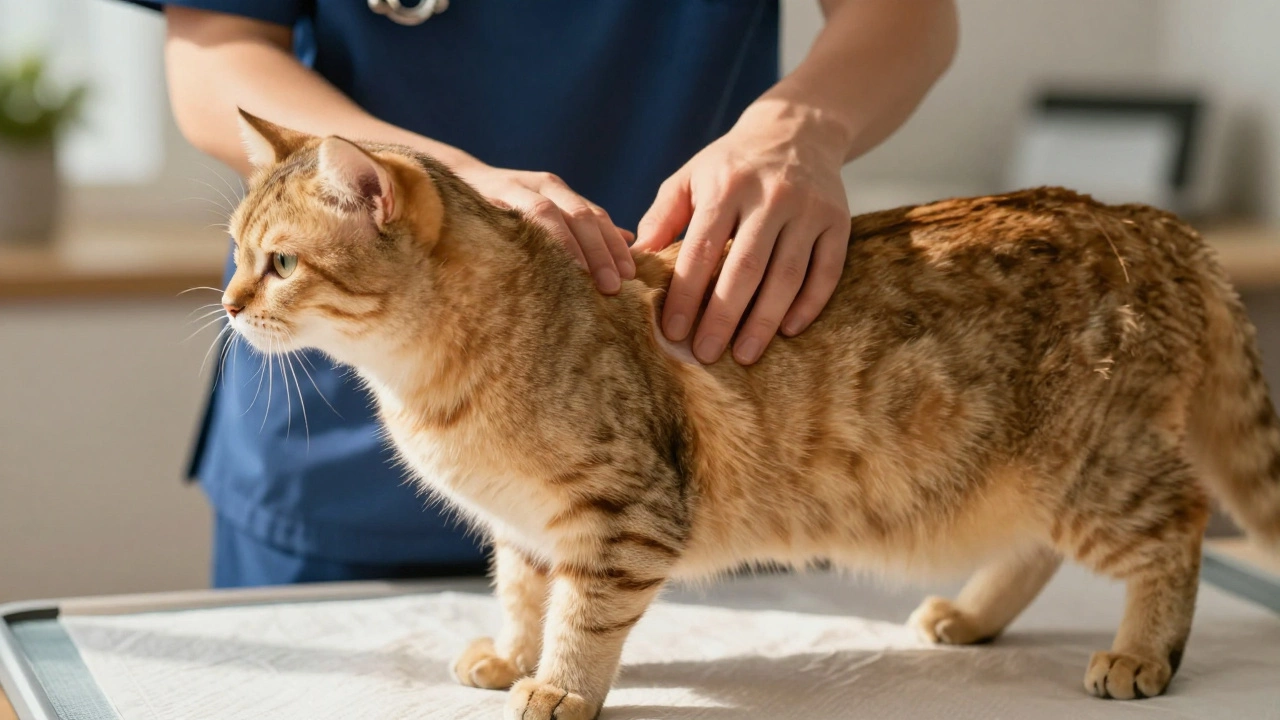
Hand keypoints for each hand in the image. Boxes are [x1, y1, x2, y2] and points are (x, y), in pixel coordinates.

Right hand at [460, 165, 635, 293]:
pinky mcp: (488, 199)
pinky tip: (538, 266)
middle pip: (581, 216)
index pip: (597, 217)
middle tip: (614, 285)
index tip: (632, 276)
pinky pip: (511, 218)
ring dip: (569, 247)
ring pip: (549, 215)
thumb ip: (586, 227)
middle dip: (600, 251)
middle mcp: (544, 186)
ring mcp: (515, 188)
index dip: (615, 246)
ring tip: (584, 278)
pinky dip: (528, 239)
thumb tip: (629, 240)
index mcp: (562, 193)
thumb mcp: (551, 214)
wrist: (452, 187)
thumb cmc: (508, 210)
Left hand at [634, 101, 850, 364]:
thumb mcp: (690, 178)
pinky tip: (788, 330)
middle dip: (723, 316)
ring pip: (788, 275)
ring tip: (744, 355)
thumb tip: (634, 263)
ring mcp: (809, 209)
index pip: (702, 250)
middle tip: (705, 354)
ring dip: (765, 320)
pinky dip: (809, 304)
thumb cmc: (731, 165)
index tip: (673, 331)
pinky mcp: (838, 221)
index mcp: (728, 186)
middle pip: (746, 268)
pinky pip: (826, 271)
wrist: (797, 130)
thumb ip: (662, 217)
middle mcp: (772, 196)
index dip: (686, 294)